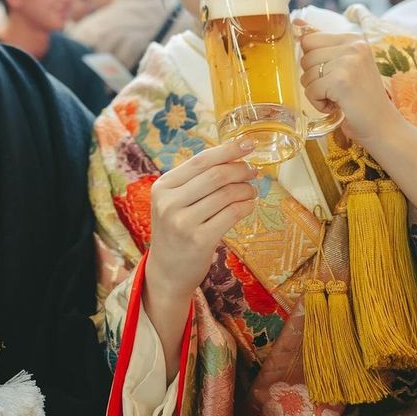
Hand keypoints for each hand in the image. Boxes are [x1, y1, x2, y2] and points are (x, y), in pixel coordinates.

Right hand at [145, 141, 256, 299]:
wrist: (166, 272)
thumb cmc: (176, 231)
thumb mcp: (174, 202)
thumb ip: (194, 181)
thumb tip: (231, 156)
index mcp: (162, 187)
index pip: (199, 161)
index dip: (227, 150)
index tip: (247, 143)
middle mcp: (169, 202)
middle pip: (215, 175)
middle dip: (240, 169)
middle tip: (253, 171)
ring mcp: (183, 222)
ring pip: (226, 194)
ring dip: (246, 189)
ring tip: (252, 191)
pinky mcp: (200, 240)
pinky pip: (232, 214)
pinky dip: (246, 206)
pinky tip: (249, 205)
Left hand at [298, 29, 399, 147]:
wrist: (384, 126)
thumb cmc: (361, 98)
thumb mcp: (345, 65)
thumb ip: (322, 44)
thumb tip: (296, 23)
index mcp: (353, 39)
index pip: (309, 40)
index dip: (312, 61)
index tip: (331, 73)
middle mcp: (353, 46)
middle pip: (306, 57)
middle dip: (314, 77)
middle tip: (336, 88)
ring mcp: (348, 62)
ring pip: (306, 73)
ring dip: (317, 91)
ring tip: (338, 96)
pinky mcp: (341, 81)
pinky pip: (311, 90)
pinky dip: (319, 103)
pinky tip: (337, 105)